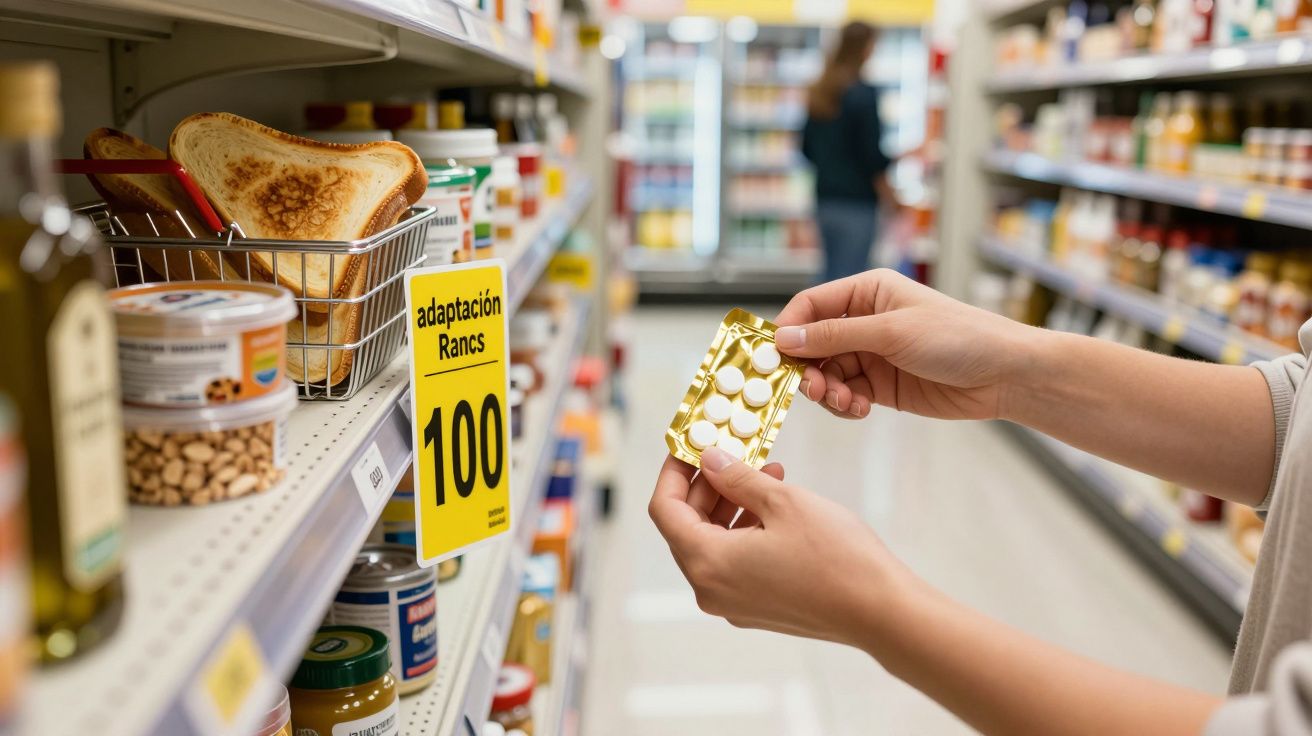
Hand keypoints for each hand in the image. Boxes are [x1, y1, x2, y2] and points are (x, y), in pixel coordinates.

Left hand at [648, 448, 918, 646]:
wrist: (881, 611)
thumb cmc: (835, 556)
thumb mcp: (782, 501)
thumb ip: (737, 478)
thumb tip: (709, 461)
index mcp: (707, 563)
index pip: (665, 510)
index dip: (674, 471)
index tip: (691, 445)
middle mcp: (711, 590)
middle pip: (687, 527)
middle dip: (707, 485)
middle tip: (733, 451)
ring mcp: (733, 604)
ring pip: (713, 543)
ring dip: (730, 504)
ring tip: (766, 472)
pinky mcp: (757, 608)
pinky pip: (734, 562)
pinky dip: (745, 529)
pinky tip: (775, 505)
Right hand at [775, 269, 1038, 420]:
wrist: (1004, 374)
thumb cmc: (956, 337)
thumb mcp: (891, 332)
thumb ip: (834, 337)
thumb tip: (784, 338)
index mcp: (866, 292)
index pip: (810, 306)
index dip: (788, 329)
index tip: (773, 357)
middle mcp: (864, 320)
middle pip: (812, 344)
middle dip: (808, 369)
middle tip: (814, 390)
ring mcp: (872, 354)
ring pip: (826, 373)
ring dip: (827, 391)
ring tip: (844, 402)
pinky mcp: (881, 385)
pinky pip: (846, 394)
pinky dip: (844, 404)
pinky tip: (859, 409)